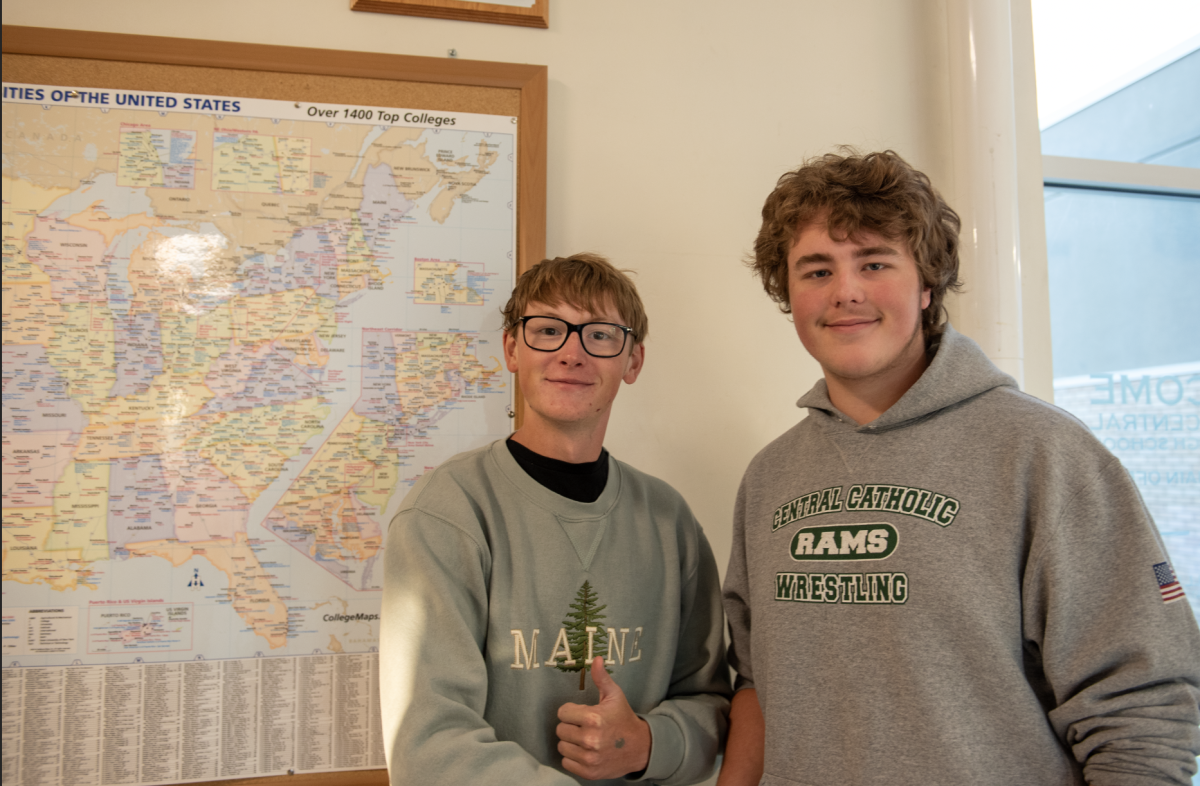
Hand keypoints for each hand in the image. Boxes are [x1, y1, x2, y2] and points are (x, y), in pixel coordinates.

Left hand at [556, 657, 650, 779]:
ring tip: (585, 739)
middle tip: (584, 727)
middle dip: (570, 726)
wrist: (641, 747)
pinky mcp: (589, 772)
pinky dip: (573, 758)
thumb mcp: (614, 695)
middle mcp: (590, 739)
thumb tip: (596, 658)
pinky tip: (585, 751)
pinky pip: (566, 763)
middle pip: (560, 730)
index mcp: (594, 718)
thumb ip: (601, 678)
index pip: (562, 712)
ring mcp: (589, 758)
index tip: (582, 713)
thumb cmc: (623, 718)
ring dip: (571, 742)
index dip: (571, 711)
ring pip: (562, 746)